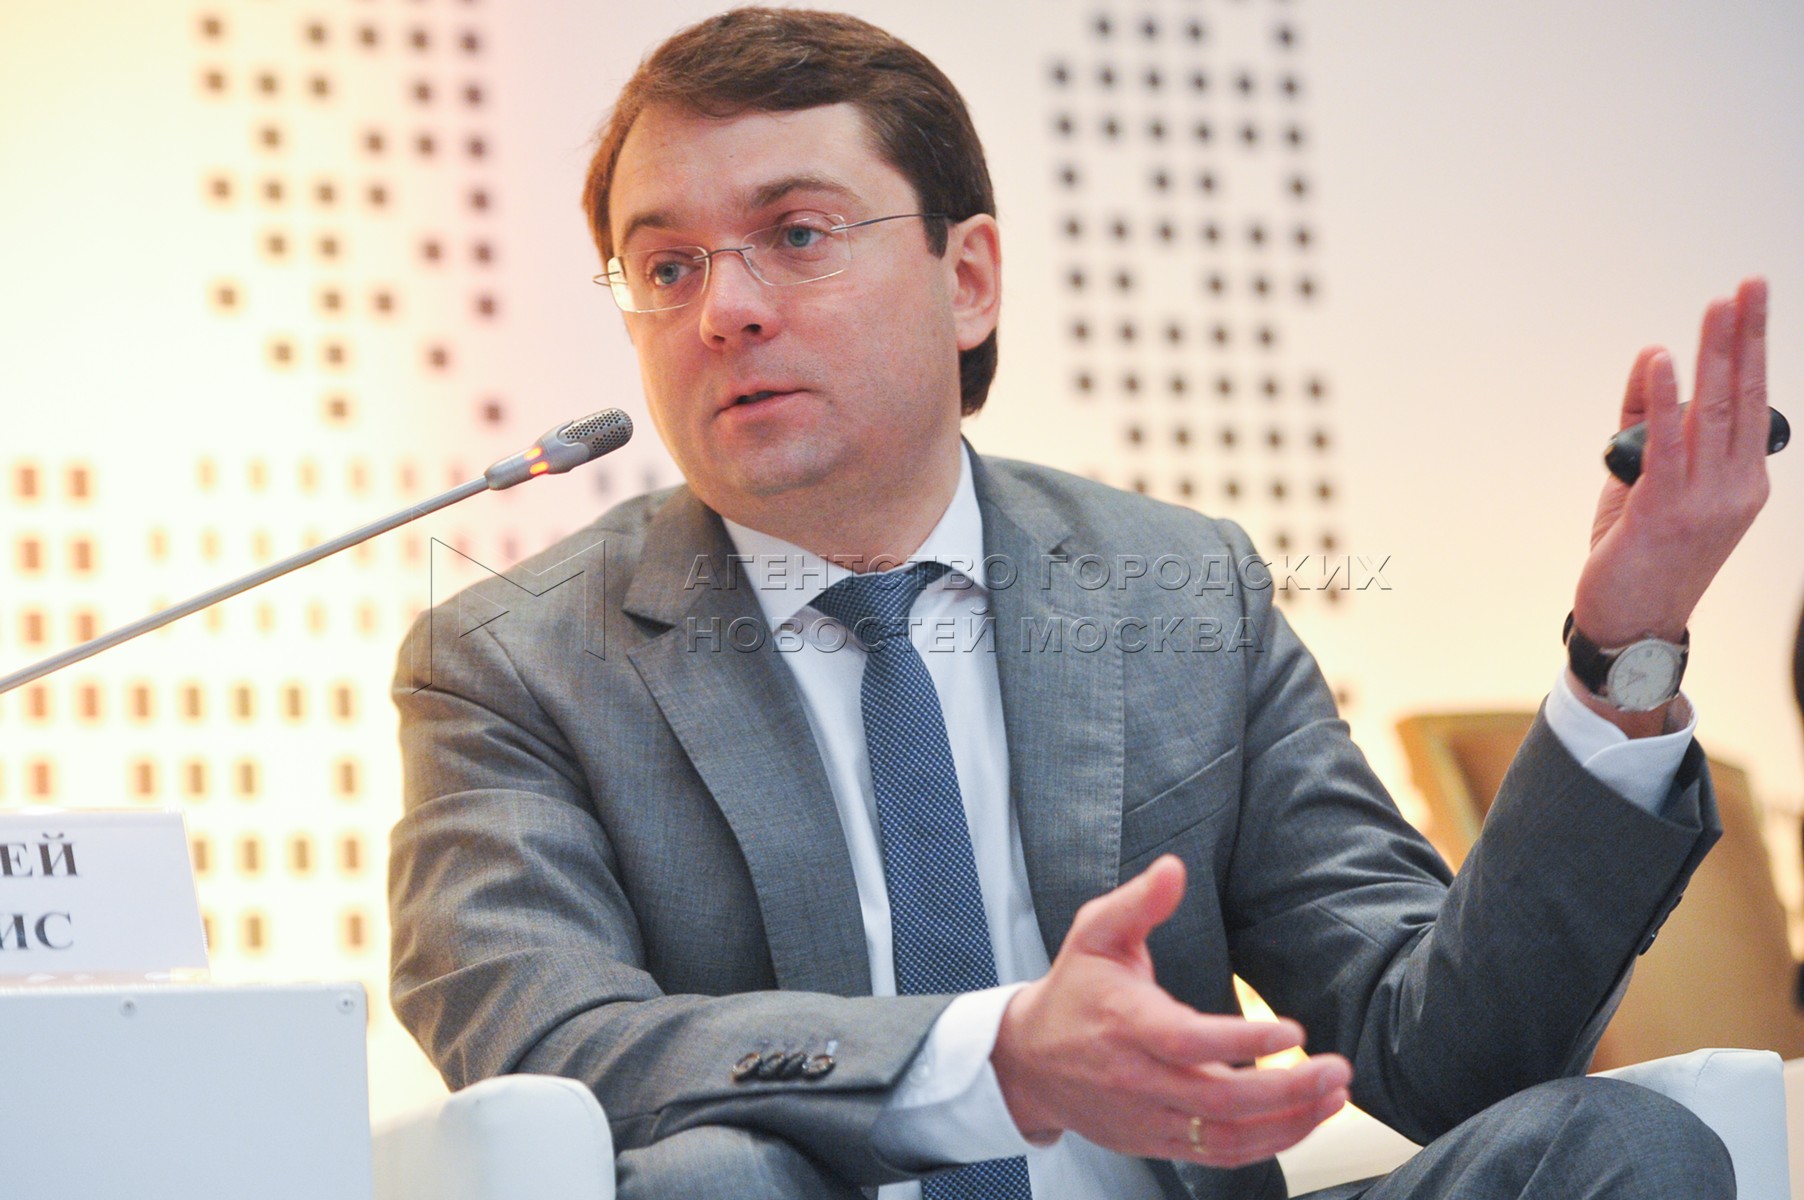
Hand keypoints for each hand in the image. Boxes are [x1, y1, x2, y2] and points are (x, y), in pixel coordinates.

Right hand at [990, 856, 1349, 1166]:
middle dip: (1289, 1091)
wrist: (1029, 1062)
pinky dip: (1267, 1144)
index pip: (1189, 1042)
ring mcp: (1148, 1118)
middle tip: (1337, 1070)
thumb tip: (1175, 867)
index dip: (1244, 1041)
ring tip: (1334, 1097)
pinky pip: (1219, 1154)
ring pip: (1227, 1138)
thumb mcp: (1096, 933)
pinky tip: (1302, 1119)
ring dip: (1289, 1123)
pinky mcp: (1157, 1143)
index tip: (1295, 1031)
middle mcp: (1138, 1079)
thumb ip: (1139, 901)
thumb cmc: (1074, 990)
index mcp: (1126, 1024)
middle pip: (1220, 1101)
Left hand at [1572, 277, 1770, 656]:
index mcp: (1743, 481)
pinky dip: (1664, 401)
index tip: (1751, 301)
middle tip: (1750, 285)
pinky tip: (1664, 361)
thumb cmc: (1640, 554)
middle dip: (1746, 338)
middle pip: (1743, 398)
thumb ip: (1648, 421)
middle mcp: (1734, 488)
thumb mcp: (1647, 480)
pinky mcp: (1662, 511)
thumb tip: (1654, 358)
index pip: (1753, 403)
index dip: (1752, 350)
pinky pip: (1666, 447)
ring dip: (1714, 356)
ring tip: (1717, 307)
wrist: (1632, 625)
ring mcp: (1703, 501)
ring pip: (1711, 414)